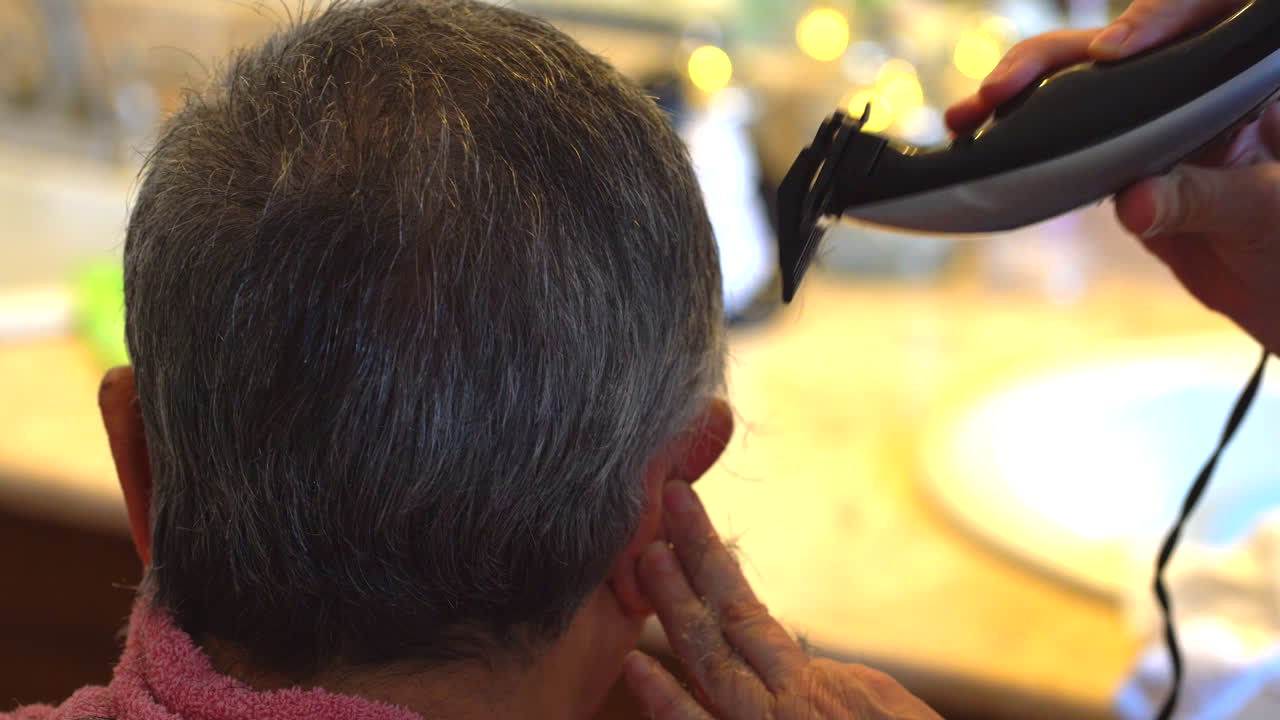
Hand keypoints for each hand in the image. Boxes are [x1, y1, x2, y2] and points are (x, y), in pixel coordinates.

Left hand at [623, 482, 942, 719]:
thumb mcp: (875, 708)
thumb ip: (825, 680)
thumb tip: (793, 655)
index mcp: (808, 684)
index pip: (744, 612)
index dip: (710, 561)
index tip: (683, 516)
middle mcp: (782, 704)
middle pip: (722, 622)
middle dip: (687, 563)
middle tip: (658, 506)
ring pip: (709, 666)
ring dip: (673, 610)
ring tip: (642, 561)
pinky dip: (667, 704)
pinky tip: (635, 667)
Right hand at [944, 0, 1279, 354]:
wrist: (1276, 295)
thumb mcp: (1261, 214)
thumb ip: (1203, 198)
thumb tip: (1135, 200)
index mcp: (1243, 83)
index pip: (1202, 18)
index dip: (1154, 20)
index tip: (1110, 54)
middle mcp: (1193, 90)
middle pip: (1115, 48)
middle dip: (1052, 58)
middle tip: (1003, 86)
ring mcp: (1152, 125)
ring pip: (1080, 90)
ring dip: (1022, 94)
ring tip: (971, 111)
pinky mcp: (1122, 166)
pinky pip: (1068, 144)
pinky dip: (1024, 142)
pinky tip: (983, 141)